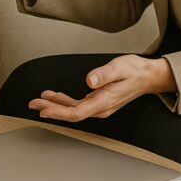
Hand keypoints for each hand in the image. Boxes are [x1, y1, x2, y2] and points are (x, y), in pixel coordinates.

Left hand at [28, 55, 175, 121]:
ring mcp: (99, 106)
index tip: (44, 109)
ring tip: (39, 100)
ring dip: (55, 105)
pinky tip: (54, 96)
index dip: (59, 112)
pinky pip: (78, 105)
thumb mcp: (119, 67)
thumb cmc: (134, 70)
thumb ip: (103, 74)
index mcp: (104, 101)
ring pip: (73, 110)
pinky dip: (64, 101)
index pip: (78, 112)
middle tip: (33, 104)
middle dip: (51, 109)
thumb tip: (89, 81)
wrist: (147, 76)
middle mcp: (101, 107)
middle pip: (72, 113)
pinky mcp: (98, 101)